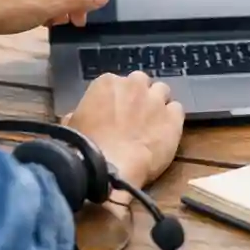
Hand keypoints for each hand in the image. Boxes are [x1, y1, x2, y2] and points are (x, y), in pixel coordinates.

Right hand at [63, 71, 184, 189]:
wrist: (110, 167)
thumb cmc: (86, 146)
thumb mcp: (72, 125)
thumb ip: (80, 113)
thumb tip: (78, 115)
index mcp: (107, 82)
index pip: (117, 83)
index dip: (117, 99)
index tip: (116, 113)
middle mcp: (134, 85)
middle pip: (142, 82)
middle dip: (139, 95)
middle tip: (135, 116)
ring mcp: (156, 99)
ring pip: (162, 91)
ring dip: (157, 103)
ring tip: (153, 122)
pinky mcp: (173, 117)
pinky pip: (177, 109)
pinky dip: (172, 118)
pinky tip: (166, 131)